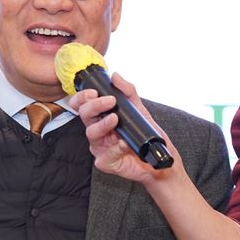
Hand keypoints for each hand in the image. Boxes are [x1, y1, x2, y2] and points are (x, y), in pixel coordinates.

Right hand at [70, 73, 184, 185]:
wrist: (157, 159)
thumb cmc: (146, 135)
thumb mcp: (139, 110)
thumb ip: (128, 92)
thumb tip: (115, 77)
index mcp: (101, 117)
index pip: (83, 104)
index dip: (83, 97)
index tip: (93, 92)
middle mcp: (98, 131)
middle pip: (84, 115)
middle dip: (94, 106)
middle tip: (109, 101)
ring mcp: (100, 147)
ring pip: (91, 133)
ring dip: (103, 124)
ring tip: (115, 119)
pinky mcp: (106, 162)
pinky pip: (105, 154)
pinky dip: (115, 148)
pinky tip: (123, 143)